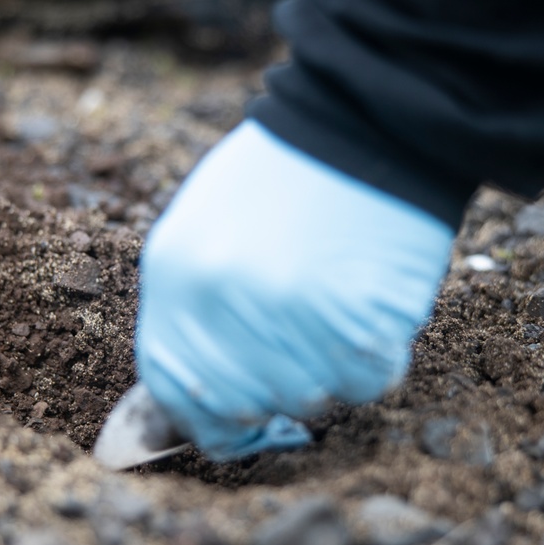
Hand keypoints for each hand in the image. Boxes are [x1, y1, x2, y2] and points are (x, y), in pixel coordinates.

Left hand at [134, 120, 454, 460]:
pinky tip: (367, 310)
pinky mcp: (359, 318)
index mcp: (176, 274)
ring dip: (325, 372)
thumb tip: (191, 398)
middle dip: (270, 395)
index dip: (203, 418)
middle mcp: (224, 301)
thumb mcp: (204, 228)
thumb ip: (190, 310)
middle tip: (299, 356)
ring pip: (306, 398)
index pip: (171, 386)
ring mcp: (290, 312)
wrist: (359, 121)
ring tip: (334, 309)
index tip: (234, 424)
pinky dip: (372, 361)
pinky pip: (364, 382)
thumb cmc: (281, 178)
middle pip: (241, 403)